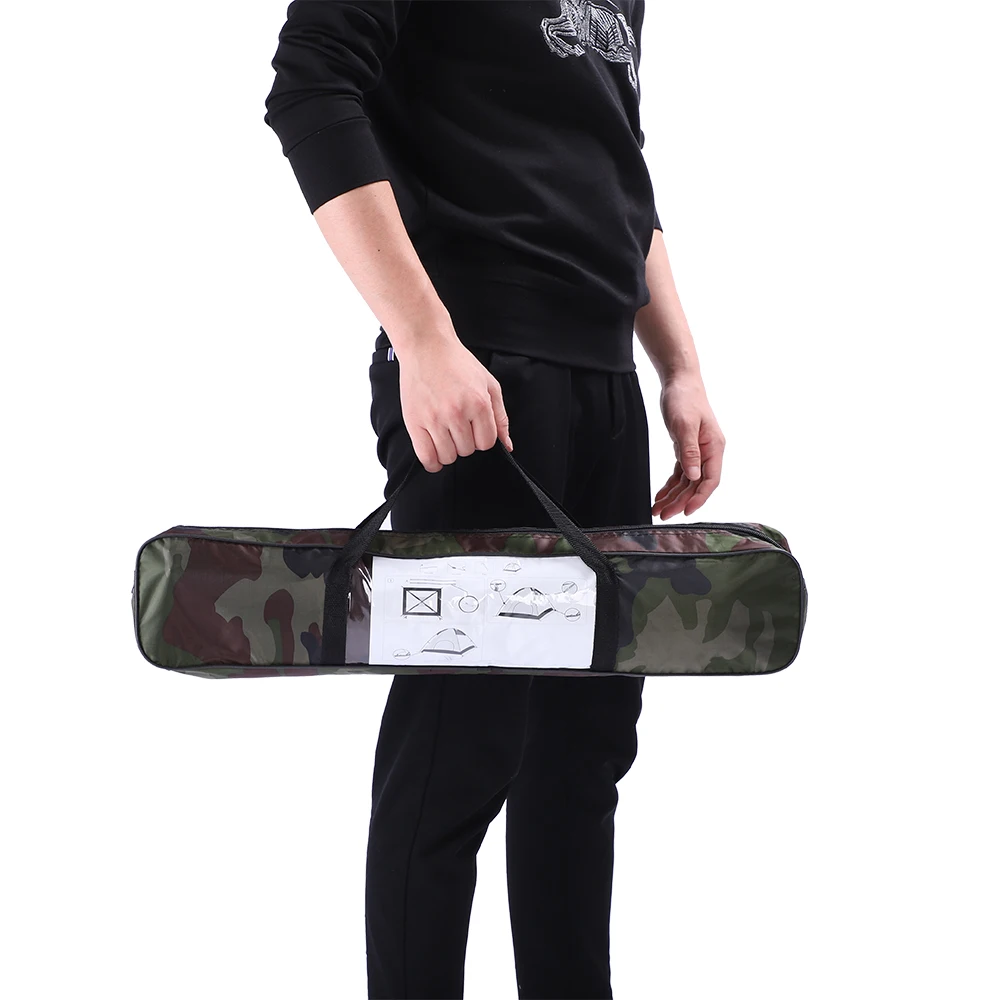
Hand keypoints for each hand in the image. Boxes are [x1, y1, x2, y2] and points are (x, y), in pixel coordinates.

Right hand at [396, 333, 512, 472]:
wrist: (426, 347)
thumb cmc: (458, 364)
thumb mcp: (489, 385)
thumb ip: (500, 417)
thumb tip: (507, 446)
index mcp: (479, 403)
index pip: (486, 443)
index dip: (482, 438)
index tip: (474, 428)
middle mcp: (457, 413)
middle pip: (467, 450)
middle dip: (465, 442)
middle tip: (458, 425)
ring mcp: (434, 419)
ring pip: (448, 456)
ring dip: (449, 450)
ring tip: (446, 433)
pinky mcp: (414, 422)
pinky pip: (426, 456)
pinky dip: (432, 462)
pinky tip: (435, 454)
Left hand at [651, 371, 724, 519]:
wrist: (679, 381)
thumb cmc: (685, 398)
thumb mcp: (685, 425)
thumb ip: (690, 451)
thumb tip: (694, 477)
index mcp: (714, 447)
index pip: (711, 480)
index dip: (699, 498)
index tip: (686, 512)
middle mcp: (708, 452)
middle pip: (697, 485)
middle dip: (681, 501)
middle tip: (664, 515)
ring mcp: (698, 451)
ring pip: (687, 481)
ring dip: (674, 496)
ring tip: (658, 510)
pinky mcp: (686, 448)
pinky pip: (680, 472)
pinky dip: (670, 485)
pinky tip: (661, 495)